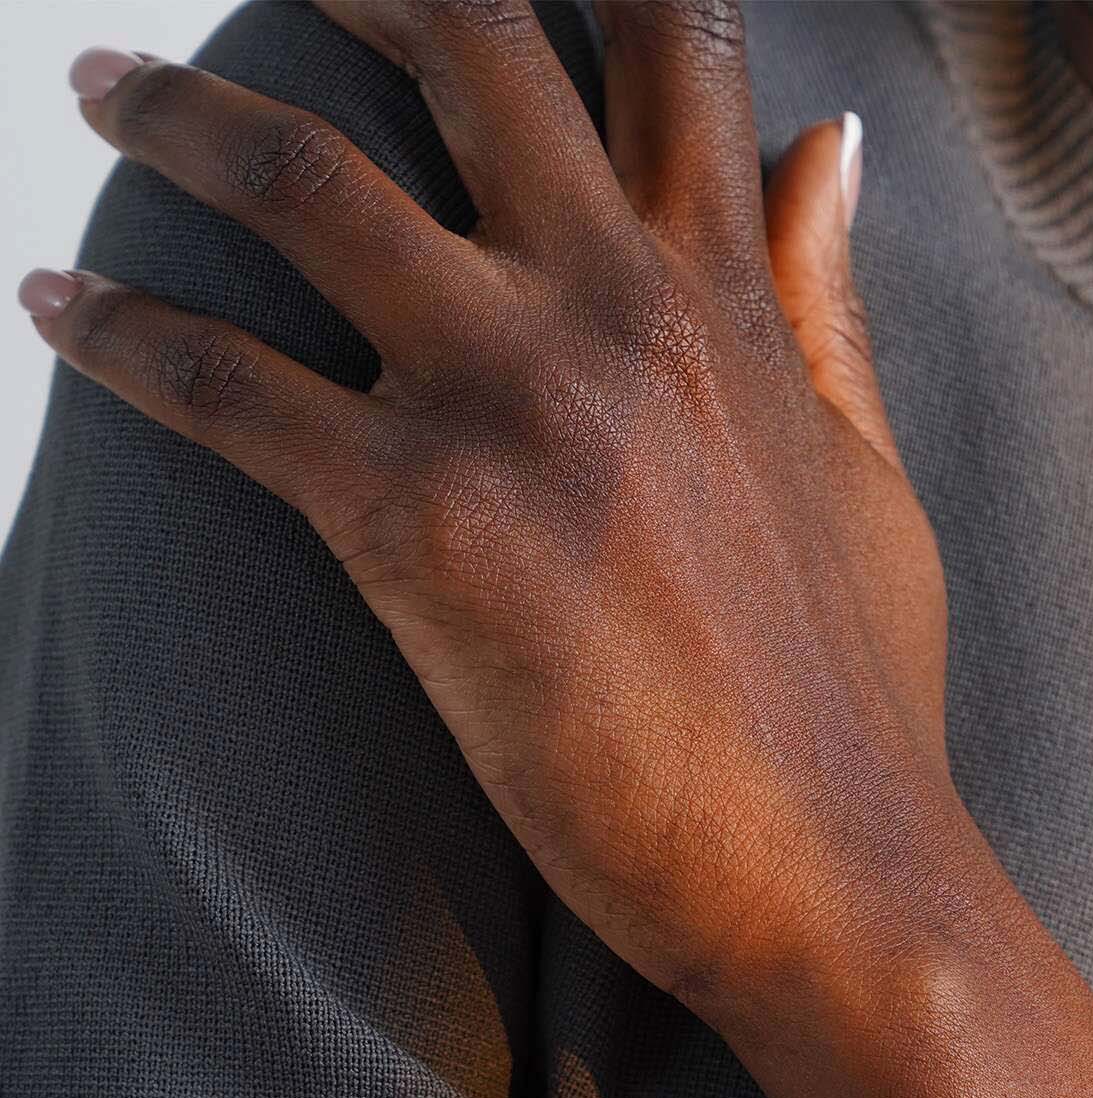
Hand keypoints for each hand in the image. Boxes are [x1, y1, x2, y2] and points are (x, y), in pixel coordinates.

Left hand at [27, 2, 958, 1017]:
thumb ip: (821, 298)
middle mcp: (618, 308)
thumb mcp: (866, 469)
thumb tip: (826, 142)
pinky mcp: (423, 528)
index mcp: (726, 291)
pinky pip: (223, 386)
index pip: (661, 35)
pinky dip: (121, 333)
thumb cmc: (858, 696)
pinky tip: (57, 308)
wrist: (838, 873)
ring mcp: (517, 405)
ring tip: (103, 92)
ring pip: (300, 179)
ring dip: (177, 113)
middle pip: (460, 40)